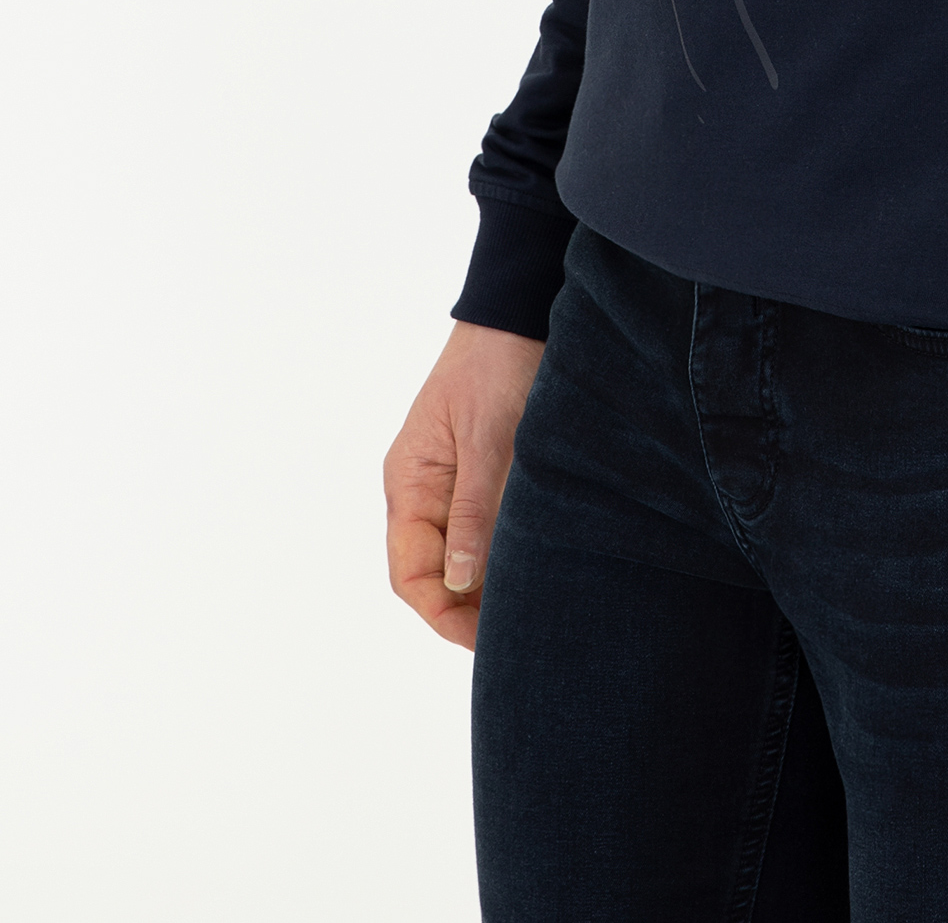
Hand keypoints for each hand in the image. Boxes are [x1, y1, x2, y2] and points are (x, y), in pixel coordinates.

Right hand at [383, 321, 544, 650]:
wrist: (519, 309)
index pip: (410, 574)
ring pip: (463, 556)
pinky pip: (486, 528)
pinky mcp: (487, 472)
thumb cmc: (497, 364)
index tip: (483, 638)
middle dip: (468, 610)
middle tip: (518, 635)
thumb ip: (473, 510)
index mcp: (409, 482)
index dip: (441, 613)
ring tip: (533, 607)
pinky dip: (506, 553)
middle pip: (434, 573)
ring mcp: (454, 483)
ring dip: (490, 584)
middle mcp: (424, 490)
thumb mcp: (487, 438)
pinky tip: (537, 566)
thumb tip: (458, 583)